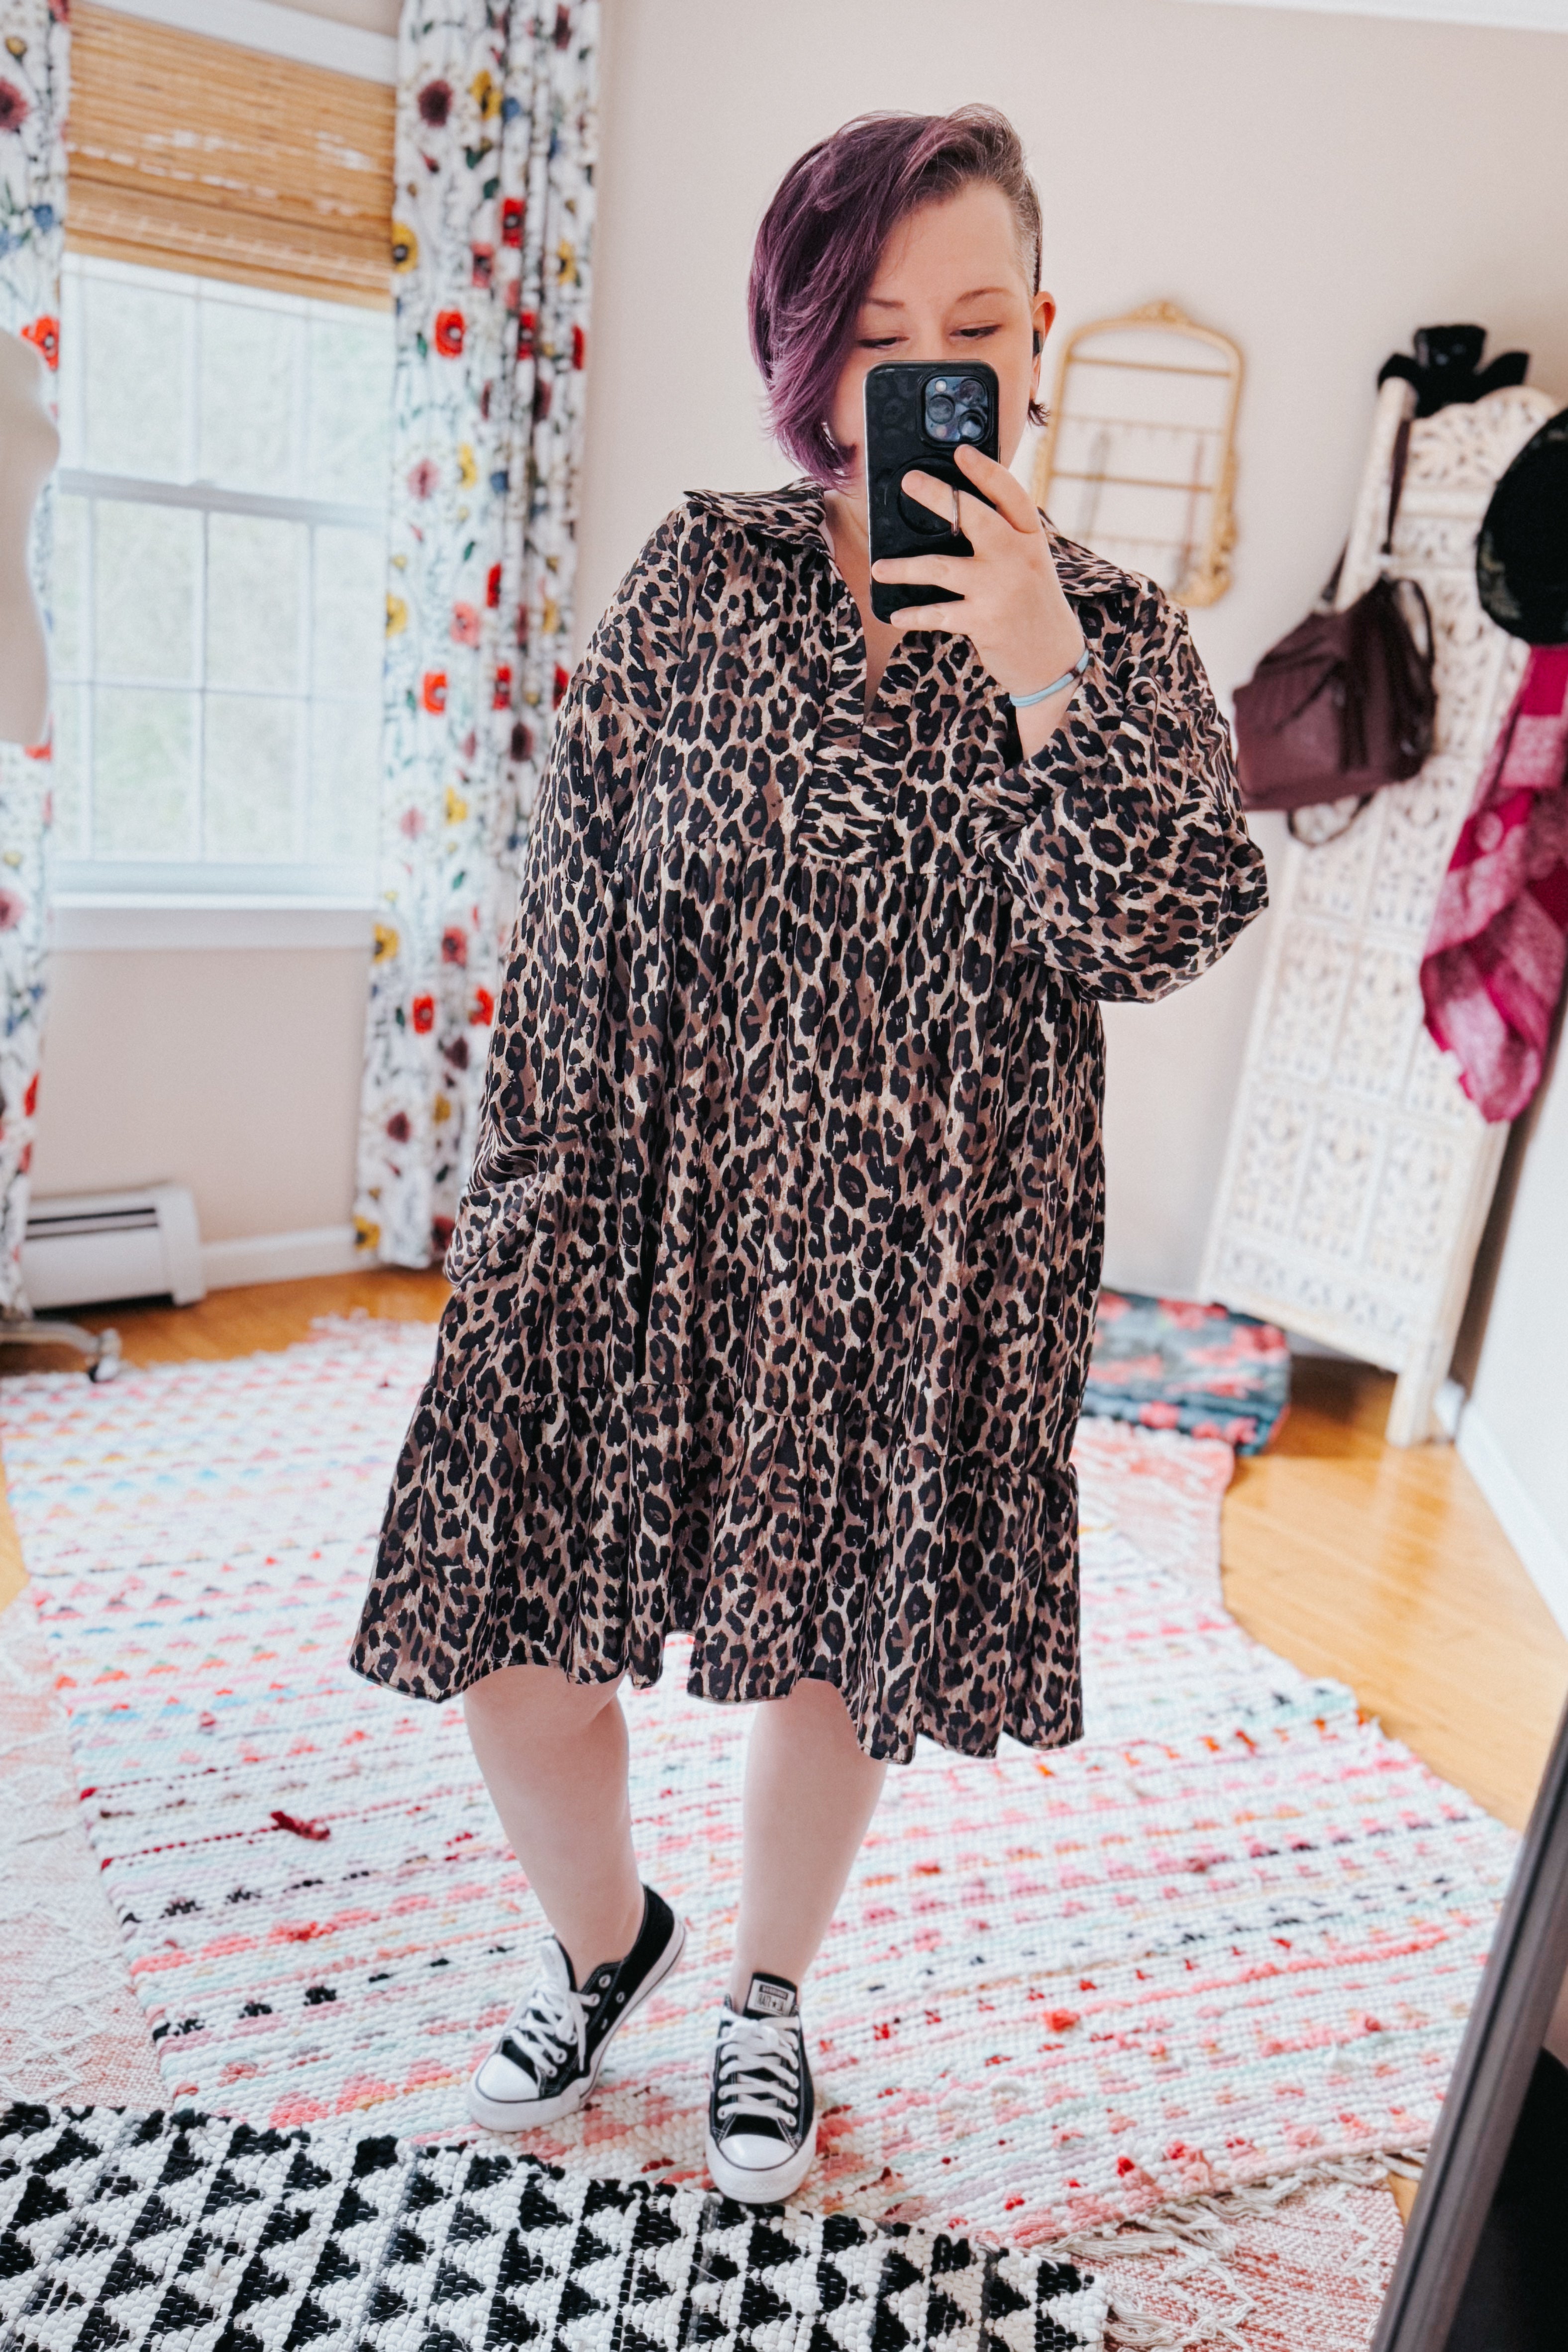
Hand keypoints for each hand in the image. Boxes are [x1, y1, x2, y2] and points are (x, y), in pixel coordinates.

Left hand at [871, 442, 1086, 755]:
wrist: (1053, 660)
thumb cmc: (1032, 606)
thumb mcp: (1028, 565)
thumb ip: (1003, 539)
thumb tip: (955, 516)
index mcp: (1029, 538)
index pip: (1010, 494)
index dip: (986, 470)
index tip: (961, 451)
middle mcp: (1017, 557)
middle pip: (974, 518)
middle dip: (939, 496)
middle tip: (910, 481)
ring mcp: (1000, 589)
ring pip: (942, 568)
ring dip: (905, 567)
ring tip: (879, 568)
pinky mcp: (986, 621)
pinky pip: (939, 613)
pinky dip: (915, 614)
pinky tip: (897, 614)